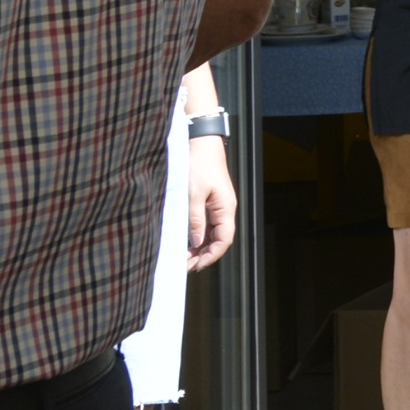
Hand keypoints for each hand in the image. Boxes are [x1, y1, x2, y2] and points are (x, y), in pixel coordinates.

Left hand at [185, 139, 237, 270]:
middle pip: (218, 239)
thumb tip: (196, 242)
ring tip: (183, 258)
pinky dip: (197, 236)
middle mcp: (224, 210)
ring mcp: (217, 206)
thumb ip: (195, 219)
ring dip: (200, 247)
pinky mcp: (209, 202)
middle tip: (185, 266)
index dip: (211, 255)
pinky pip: (206, 224)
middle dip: (204, 255)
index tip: (196, 266)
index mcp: (226, 208)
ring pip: (212, 233)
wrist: (202, 143)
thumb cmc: (199, 164)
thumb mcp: (194, 193)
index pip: (223, 240)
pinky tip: (186, 242)